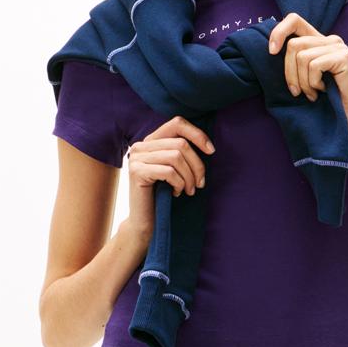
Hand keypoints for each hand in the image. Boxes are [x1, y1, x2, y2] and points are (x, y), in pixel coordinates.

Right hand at [124, 116, 214, 235]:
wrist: (144, 222)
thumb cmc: (163, 197)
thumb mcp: (175, 171)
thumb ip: (182, 154)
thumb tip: (208, 145)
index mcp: (151, 142)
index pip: (177, 123)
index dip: (197, 134)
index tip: (211, 151)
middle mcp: (140, 146)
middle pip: (180, 143)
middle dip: (197, 165)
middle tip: (201, 184)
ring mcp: (136, 158)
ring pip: (176, 156)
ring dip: (189, 176)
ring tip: (189, 191)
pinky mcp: (136, 172)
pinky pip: (168, 171)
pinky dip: (179, 183)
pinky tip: (176, 193)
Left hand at [268, 14, 347, 118]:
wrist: (345, 119)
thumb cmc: (322, 100)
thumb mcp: (303, 75)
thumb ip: (294, 59)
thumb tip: (271, 49)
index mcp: (319, 40)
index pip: (294, 20)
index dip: (278, 32)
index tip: (271, 52)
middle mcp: (331, 39)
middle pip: (294, 45)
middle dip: (289, 72)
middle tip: (297, 92)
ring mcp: (339, 46)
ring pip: (302, 57)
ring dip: (303, 82)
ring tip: (312, 94)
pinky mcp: (345, 57)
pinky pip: (314, 66)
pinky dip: (313, 83)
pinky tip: (323, 91)